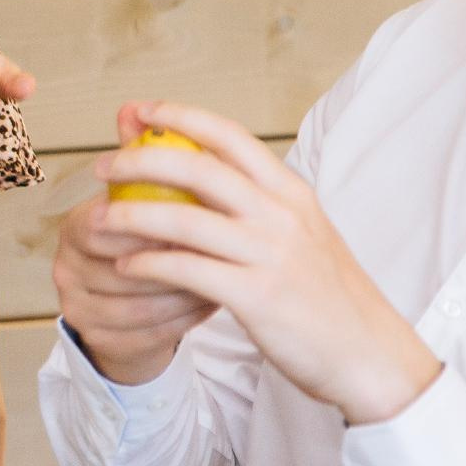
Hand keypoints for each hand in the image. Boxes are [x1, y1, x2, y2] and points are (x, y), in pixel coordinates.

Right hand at [51, 108, 217, 384]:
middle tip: (220, 250)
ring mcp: (79, 310)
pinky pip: (150, 332)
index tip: (197, 215)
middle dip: (174, 258)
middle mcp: (66, 269)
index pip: (102, 222)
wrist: (134, 313)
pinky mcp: (101, 343)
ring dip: (188, 289)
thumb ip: (143, 155)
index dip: (148, 220)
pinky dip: (186, 317)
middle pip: (121, 266)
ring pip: (140, 302)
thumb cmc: (149, 245)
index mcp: (74, 227)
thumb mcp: (146, 200)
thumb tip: (134, 109)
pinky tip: (213, 301)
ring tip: (224, 276)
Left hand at [95, 101, 440, 422]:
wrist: (369, 354)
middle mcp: (281, 214)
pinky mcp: (257, 297)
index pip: (229, 134)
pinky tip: (124, 265)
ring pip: (182, 217)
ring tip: (97, 218)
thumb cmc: (326, 295)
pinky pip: (186, 270)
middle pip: (197, 167)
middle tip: (101, 166)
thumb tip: (201, 167)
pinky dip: (147, 263)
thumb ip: (254, 199)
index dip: (179, 115)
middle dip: (138, 159)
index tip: (137, 111)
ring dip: (129, 214)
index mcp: (291, 192)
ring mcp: (270, 254)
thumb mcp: (300, 233)